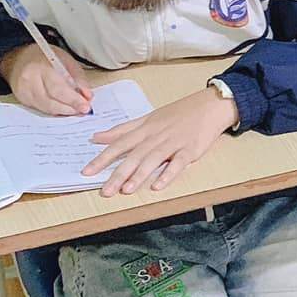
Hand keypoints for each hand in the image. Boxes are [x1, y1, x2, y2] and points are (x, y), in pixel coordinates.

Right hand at [0, 43, 94, 116]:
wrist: (20, 58)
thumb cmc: (45, 58)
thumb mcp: (66, 60)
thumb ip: (78, 78)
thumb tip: (88, 96)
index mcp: (42, 66)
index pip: (59, 88)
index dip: (73, 99)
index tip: (85, 106)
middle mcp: (30, 79)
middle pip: (51, 101)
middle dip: (69, 108)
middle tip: (83, 110)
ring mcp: (23, 90)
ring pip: (45, 108)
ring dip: (63, 111)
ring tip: (75, 110)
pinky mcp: (21, 99)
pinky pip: (40, 109)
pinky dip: (53, 110)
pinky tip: (62, 108)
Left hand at [85, 87, 238, 195]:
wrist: (210, 105)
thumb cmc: (179, 113)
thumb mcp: (149, 118)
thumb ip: (123, 129)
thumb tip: (96, 137)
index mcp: (145, 129)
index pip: (119, 144)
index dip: (102, 158)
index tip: (86, 172)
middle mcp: (156, 136)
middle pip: (134, 156)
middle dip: (118, 174)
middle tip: (104, 191)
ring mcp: (174, 143)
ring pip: (153, 159)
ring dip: (140, 175)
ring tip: (127, 190)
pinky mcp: (191, 149)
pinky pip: (178, 163)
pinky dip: (168, 174)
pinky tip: (158, 185)